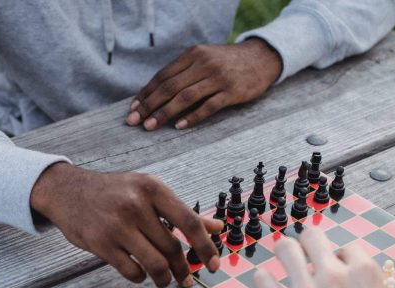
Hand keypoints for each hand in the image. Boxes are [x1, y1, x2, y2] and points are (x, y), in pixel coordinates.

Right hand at [31, 162, 222, 287]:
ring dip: (164, 278)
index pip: (189, 222)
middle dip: (183, 268)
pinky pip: (131, 271)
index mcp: (152, 188)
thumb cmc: (113, 192)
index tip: (214, 265)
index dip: (206, 248)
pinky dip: (140, 277)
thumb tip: (217, 228)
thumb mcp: (148, 191)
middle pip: (172, 247)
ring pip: (155, 263)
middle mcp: (136, 205)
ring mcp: (117, 225)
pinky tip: (140, 274)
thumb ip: (181, 211)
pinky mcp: (100, 243)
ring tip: (165, 281)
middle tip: (186, 278)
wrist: (67, 190)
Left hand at [126, 39, 281, 130]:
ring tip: (151, 126)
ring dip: (165, 113)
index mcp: (193, 54)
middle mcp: (203, 64)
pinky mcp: (232, 92)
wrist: (261, 59)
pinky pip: (208, 107)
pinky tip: (178, 126)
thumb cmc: (226, 63)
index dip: (146, 93)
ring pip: (185, 97)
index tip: (133, 108)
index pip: (163, 75)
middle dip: (149, 105)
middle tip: (135, 121)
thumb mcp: (203, 59)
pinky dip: (192, 117)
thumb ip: (182, 72)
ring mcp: (218, 78)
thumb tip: (152, 93)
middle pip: (170, 87)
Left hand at [253, 228, 394, 287]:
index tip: (336, 269)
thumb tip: (366, 283)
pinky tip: (270, 286)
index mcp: (364, 275)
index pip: (346, 247)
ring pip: (284, 249)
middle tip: (307, 256)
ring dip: (285, 253)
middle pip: (312, 236)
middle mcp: (333, 277)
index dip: (341, 258)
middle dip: (310, 244)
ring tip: (286, 263)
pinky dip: (265, 280)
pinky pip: (263, 280)